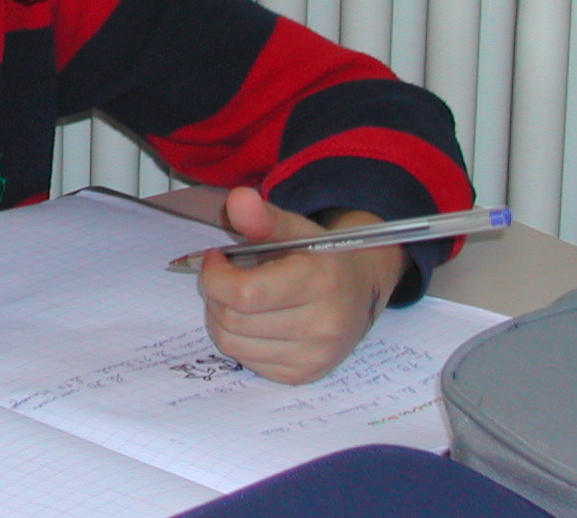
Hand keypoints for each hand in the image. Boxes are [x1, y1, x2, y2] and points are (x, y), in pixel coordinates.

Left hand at [197, 187, 408, 384]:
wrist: (360, 288)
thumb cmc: (320, 256)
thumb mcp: (294, 228)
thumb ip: (263, 217)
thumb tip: (238, 200)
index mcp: (320, 283)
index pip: (244, 293)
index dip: (215, 274)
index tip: (217, 257)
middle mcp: (323, 327)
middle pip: (233, 320)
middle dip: (215, 294)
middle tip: (225, 277)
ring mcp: (315, 357)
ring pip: (232, 344)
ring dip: (220, 318)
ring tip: (236, 297)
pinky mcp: (304, 375)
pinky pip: (246, 362)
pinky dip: (238, 340)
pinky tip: (252, 320)